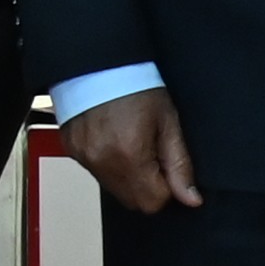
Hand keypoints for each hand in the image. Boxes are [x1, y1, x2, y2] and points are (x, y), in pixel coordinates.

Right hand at [66, 87, 200, 216]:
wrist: (99, 62)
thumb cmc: (136, 85)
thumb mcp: (168, 122)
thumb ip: (180, 165)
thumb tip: (191, 199)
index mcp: (130, 156)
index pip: (153, 203)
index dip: (167, 188)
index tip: (168, 167)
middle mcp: (103, 163)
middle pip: (133, 201)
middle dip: (148, 185)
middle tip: (152, 152)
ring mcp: (85, 158)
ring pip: (115, 189)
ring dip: (129, 176)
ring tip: (132, 141)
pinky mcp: (73, 152)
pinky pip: (97, 173)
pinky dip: (110, 164)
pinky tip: (114, 138)